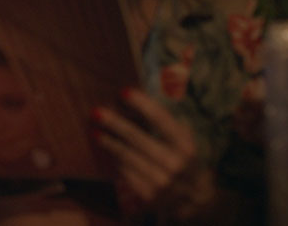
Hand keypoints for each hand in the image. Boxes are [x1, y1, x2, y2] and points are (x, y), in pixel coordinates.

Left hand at [92, 88, 215, 218]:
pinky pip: (124, 172)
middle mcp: (174, 164)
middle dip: (115, 123)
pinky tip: (108, 150)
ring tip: (94, 131)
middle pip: (137, 138)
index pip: (161, 119)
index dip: (141, 104)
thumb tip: (135, 99)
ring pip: (126, 156)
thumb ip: (164, 121)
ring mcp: (160, 182)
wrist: (193, 195)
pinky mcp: (147, 195)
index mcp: (185, 145)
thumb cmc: (182, 157)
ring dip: (108, 142)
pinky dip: (115, 160)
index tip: (123, 92)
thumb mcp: (183, 138)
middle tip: (97, 112)